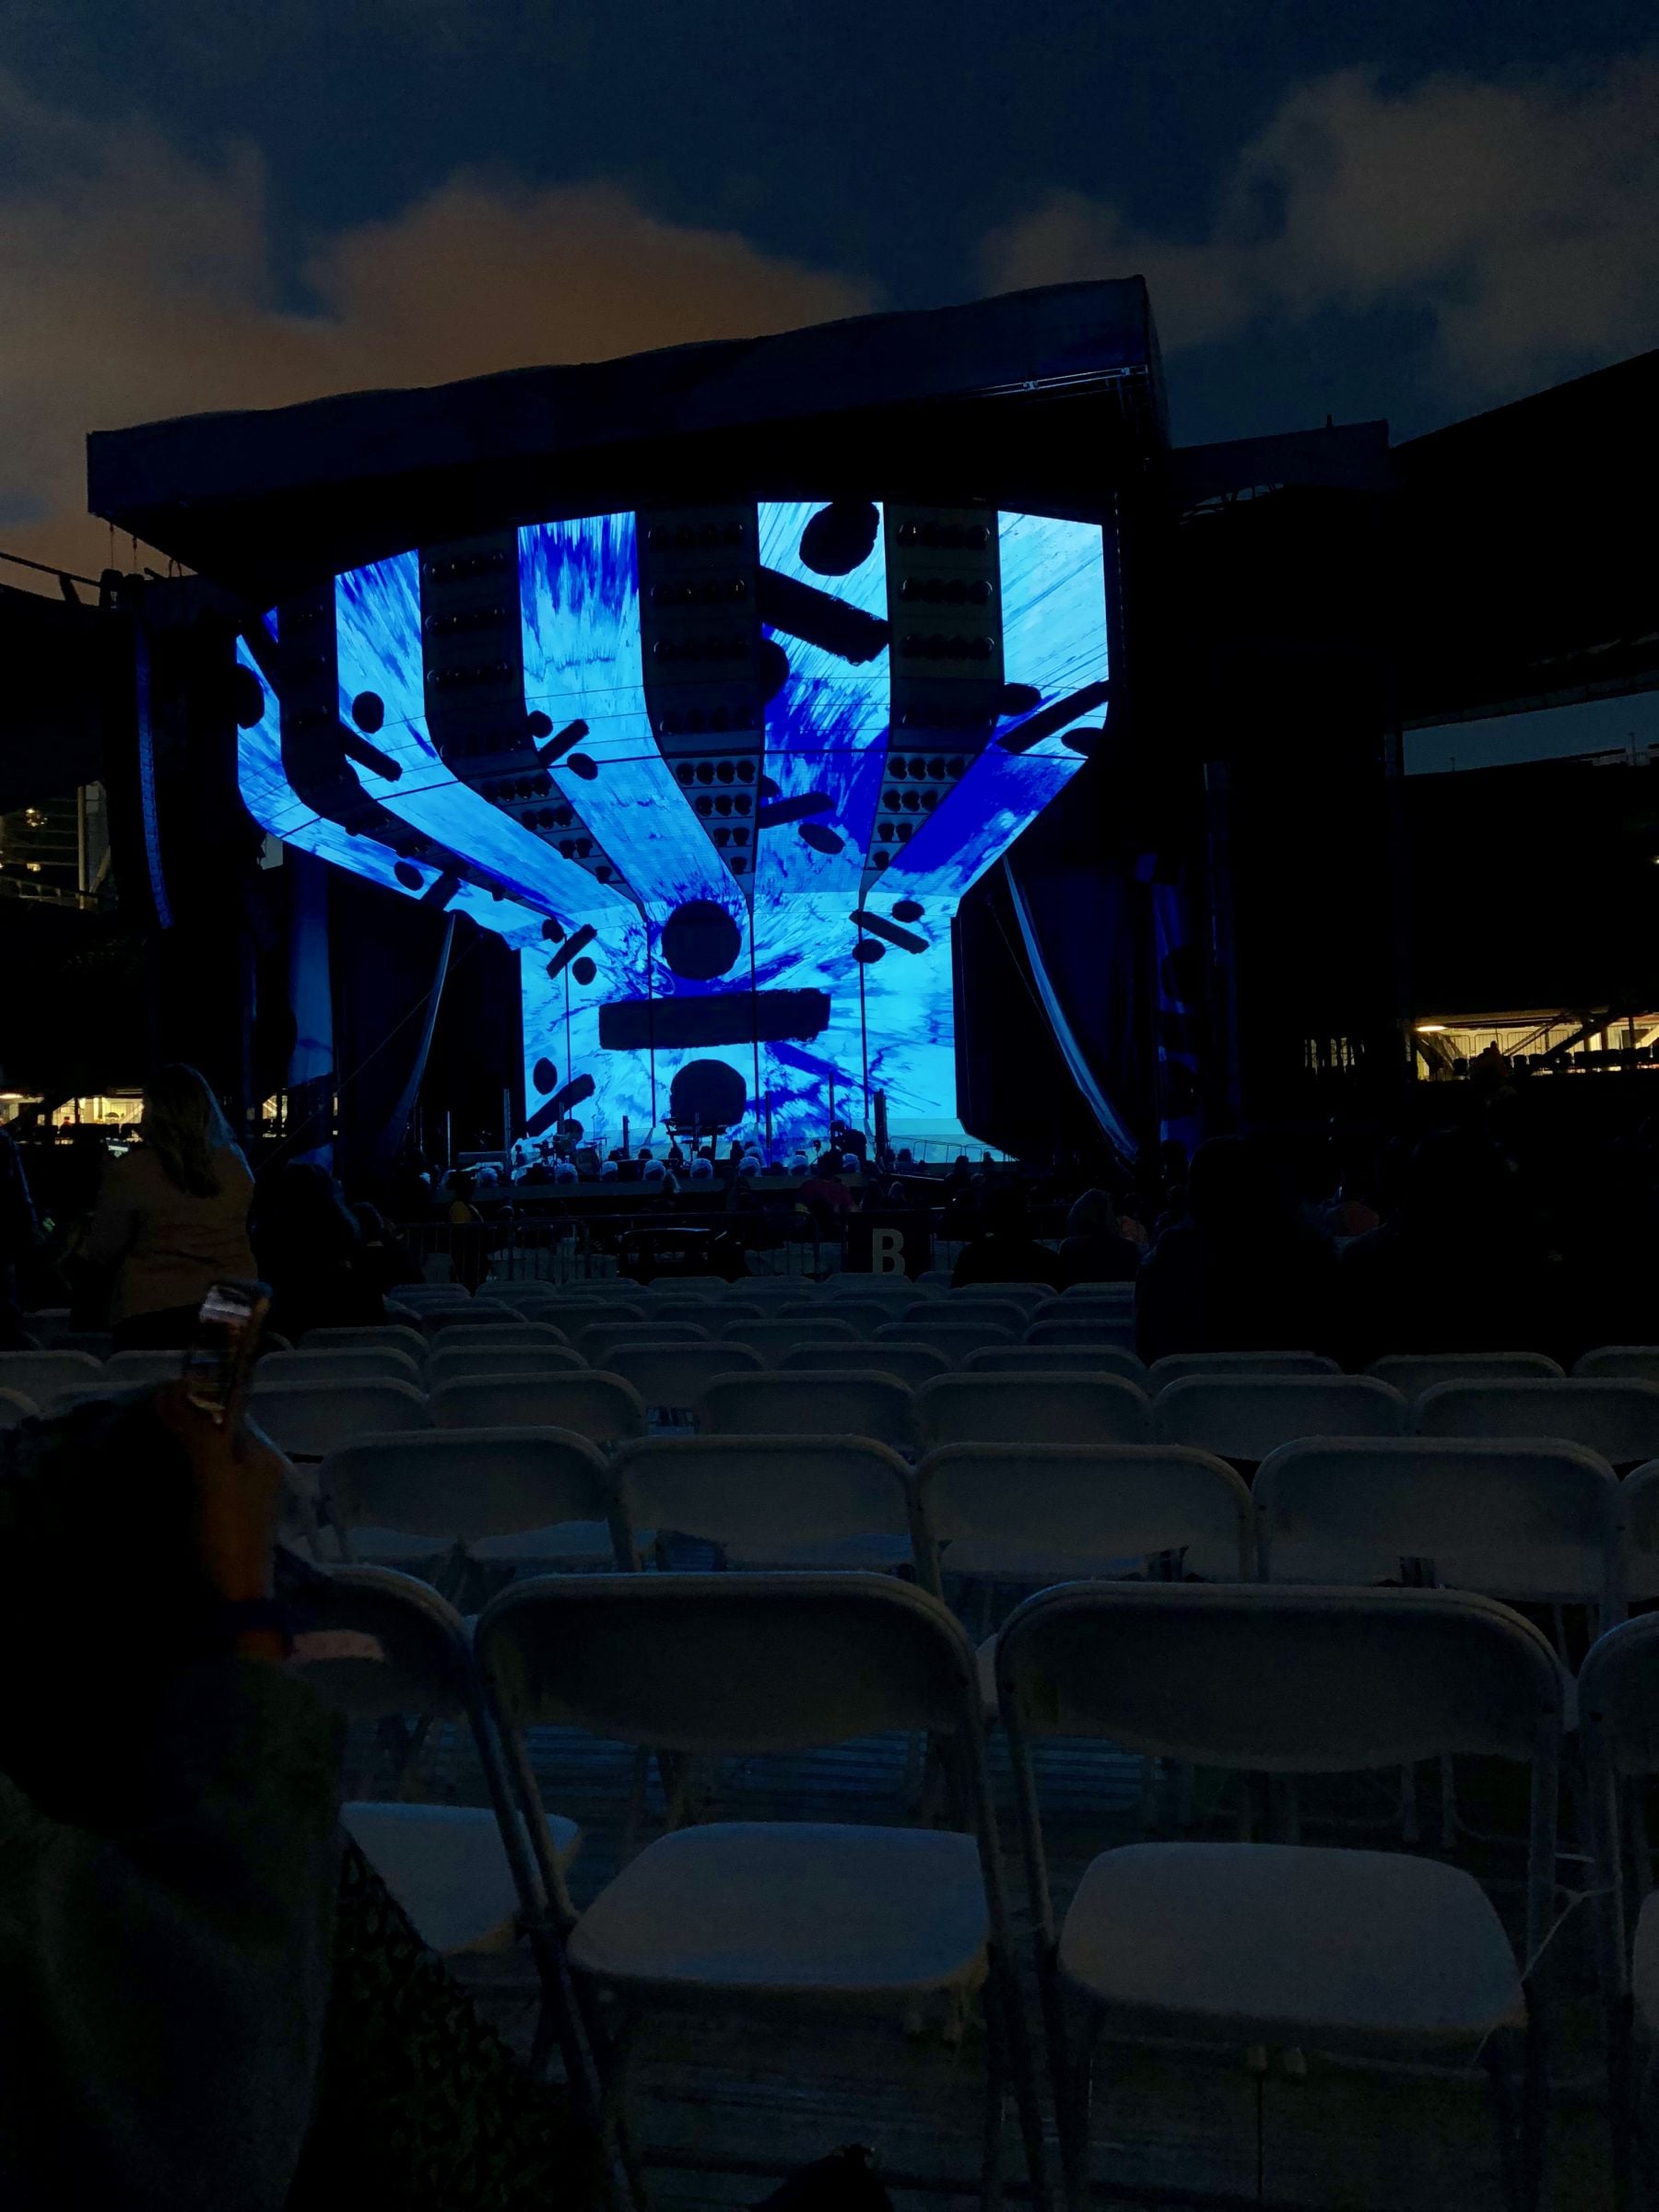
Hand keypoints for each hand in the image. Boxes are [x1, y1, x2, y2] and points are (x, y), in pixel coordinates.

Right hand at [152, 1383, 283, 1606]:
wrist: (230, 1606)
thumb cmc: (228, 1536)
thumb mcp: (215, 1477)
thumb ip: (198, 1433)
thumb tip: (170, 1389)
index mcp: (261, 1458)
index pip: (227, 1413)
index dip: (193, 1401)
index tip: (152, 1398)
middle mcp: (252, 1474)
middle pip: (212, 1437)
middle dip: (178, 1428)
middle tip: (135, 1423)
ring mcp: (234, 1501)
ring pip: (199, 1463)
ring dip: (170, 1454)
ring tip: (132, 1448)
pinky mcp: (214, 1524)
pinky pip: (191, 1490)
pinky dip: (169, 1481)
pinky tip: (143, 1482)